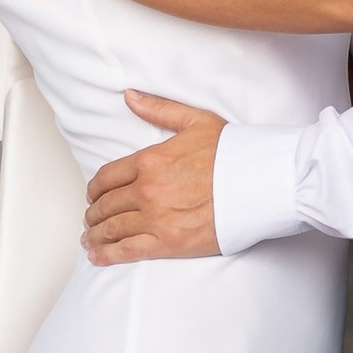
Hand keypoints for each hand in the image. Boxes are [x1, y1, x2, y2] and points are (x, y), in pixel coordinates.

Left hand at [84, 95, 224, 262]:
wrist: (261, 182)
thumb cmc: (234, 152)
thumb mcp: (195, 120)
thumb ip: (158, 109)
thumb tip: (129, 96)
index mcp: (150, 160)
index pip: (107, 177)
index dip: (95, 189)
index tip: (93, 196)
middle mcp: (147, 189)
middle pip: (106, 205)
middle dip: (94, 213)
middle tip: (91, 219)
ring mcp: (157, 217)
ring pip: (112, 228)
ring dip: (96, 235)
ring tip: (90, 239)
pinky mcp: (169, 242)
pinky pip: (128, 250)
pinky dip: (107, 254)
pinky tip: (97, 256)